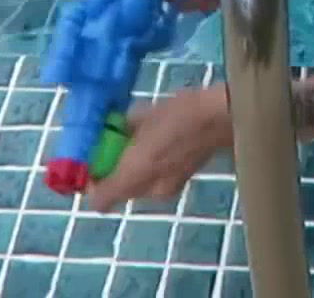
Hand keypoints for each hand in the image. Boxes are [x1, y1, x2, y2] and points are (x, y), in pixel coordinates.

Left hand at [86, 87, 230, 212]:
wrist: (221, 120)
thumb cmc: (179, 114)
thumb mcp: (145, 115)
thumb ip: (124, 129)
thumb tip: (115, 129)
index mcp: (134, 174)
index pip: (101, 198)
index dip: (92, 183)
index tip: (91, 162)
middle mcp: (149, 189)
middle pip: (120, 192)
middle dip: (114, 174)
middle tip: (113, 148)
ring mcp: (167, 188)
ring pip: (138, 187)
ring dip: (133, 171)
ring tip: (136, 143)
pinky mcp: (181, 182)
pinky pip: (155, 180)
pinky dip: (152, 168)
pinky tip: (158, 145)